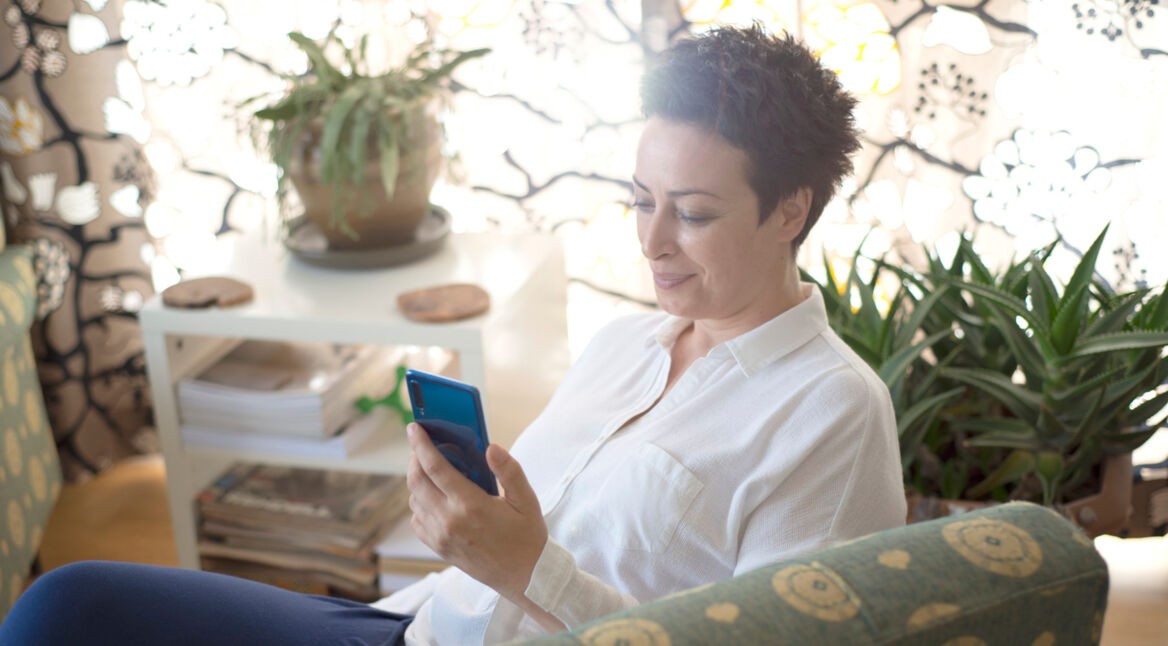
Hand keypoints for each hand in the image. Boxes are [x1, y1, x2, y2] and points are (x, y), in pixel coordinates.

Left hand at [405, 423, 547, 600]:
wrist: (525, 577)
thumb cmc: (528, 536)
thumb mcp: (526, 500)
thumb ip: (509, 470)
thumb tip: (491, 447)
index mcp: (470, 505)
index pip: (435, 467)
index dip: (421, 444)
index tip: (414, 427)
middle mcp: (449, 521)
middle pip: (416, 481)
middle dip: (415, 458)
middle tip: (422, 446)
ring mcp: (441, 537)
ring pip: (414, 500)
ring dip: (418, 481)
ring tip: (432, 470)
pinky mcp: (439, 549)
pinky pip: (417, 520)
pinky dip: (419, 504)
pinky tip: (435, 498)